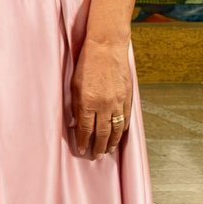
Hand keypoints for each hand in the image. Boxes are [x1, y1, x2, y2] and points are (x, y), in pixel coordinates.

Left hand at [69, 35, 135, 157]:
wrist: (107, 48)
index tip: (83, 150)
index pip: (85, 129)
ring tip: (109, 150)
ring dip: (113, 142)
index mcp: (87, 102)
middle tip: (97, 156)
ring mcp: (117, 102)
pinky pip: (126, 118)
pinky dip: (123, 129)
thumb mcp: (74, 85)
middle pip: (102, 133)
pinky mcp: (127, 97)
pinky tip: (120, 135)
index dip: (84, 141)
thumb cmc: (87, 64)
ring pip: (116, 128)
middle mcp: (103, 105)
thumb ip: (75, 106)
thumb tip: (75, 124)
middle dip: (99, 146)